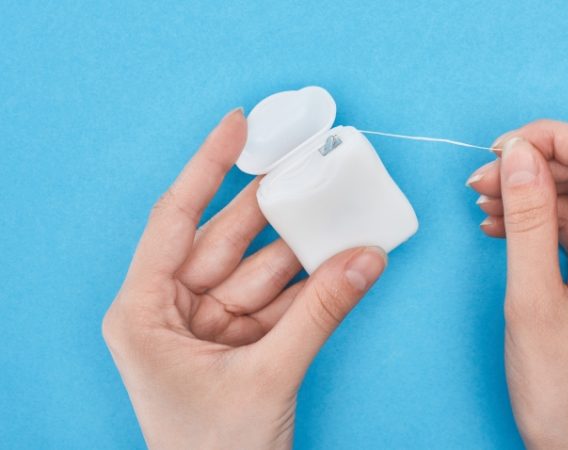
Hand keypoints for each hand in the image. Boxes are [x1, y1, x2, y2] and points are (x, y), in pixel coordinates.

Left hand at [102, 109, 386, 448]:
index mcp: (144, 311)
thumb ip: (320, 313)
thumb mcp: (267, 377)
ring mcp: (208, 325)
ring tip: (340, 210)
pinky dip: (311, 282)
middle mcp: (171, 309)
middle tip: (309, 163)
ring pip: (261, 267)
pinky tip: (340, 257)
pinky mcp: (240, 341)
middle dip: (271, 204)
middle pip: (228, 238)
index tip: (237, 125)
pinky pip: (279, 297)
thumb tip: (366, 259)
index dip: (208, 166)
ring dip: (302, 246)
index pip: (176, 218)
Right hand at [466, 120, 567, 447]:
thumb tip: (517, 155)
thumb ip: (526, 220)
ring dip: (533, 194)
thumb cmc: (566, 391)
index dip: (554, 140)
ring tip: (484, 201)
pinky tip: (500, 223)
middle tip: (483, 176)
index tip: (504, 146)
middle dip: (537, 168)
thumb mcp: (534, 301)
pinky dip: (539, 222)